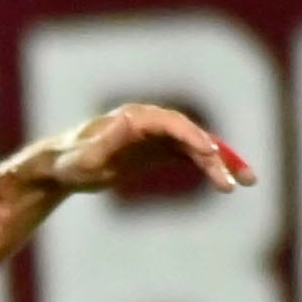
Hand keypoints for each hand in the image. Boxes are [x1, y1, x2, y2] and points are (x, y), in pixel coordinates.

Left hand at [35, 102, 251, 200]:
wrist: (61, 167)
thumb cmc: (70, 162)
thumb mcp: (86, 156)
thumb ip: (109, 140)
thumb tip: (129, 116)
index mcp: (136, 117)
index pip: (173, 124)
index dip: (193, 137)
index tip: (210, 154)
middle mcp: (153, 121)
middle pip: (192, 135)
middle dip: (218, 156)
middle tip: (238, 178)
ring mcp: (158, 135)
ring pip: (197, 147)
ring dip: (220, 164)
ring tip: (240, 184)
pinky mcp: (159, 149)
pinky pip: (190, 156)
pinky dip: (208, 167)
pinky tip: (225, 182)